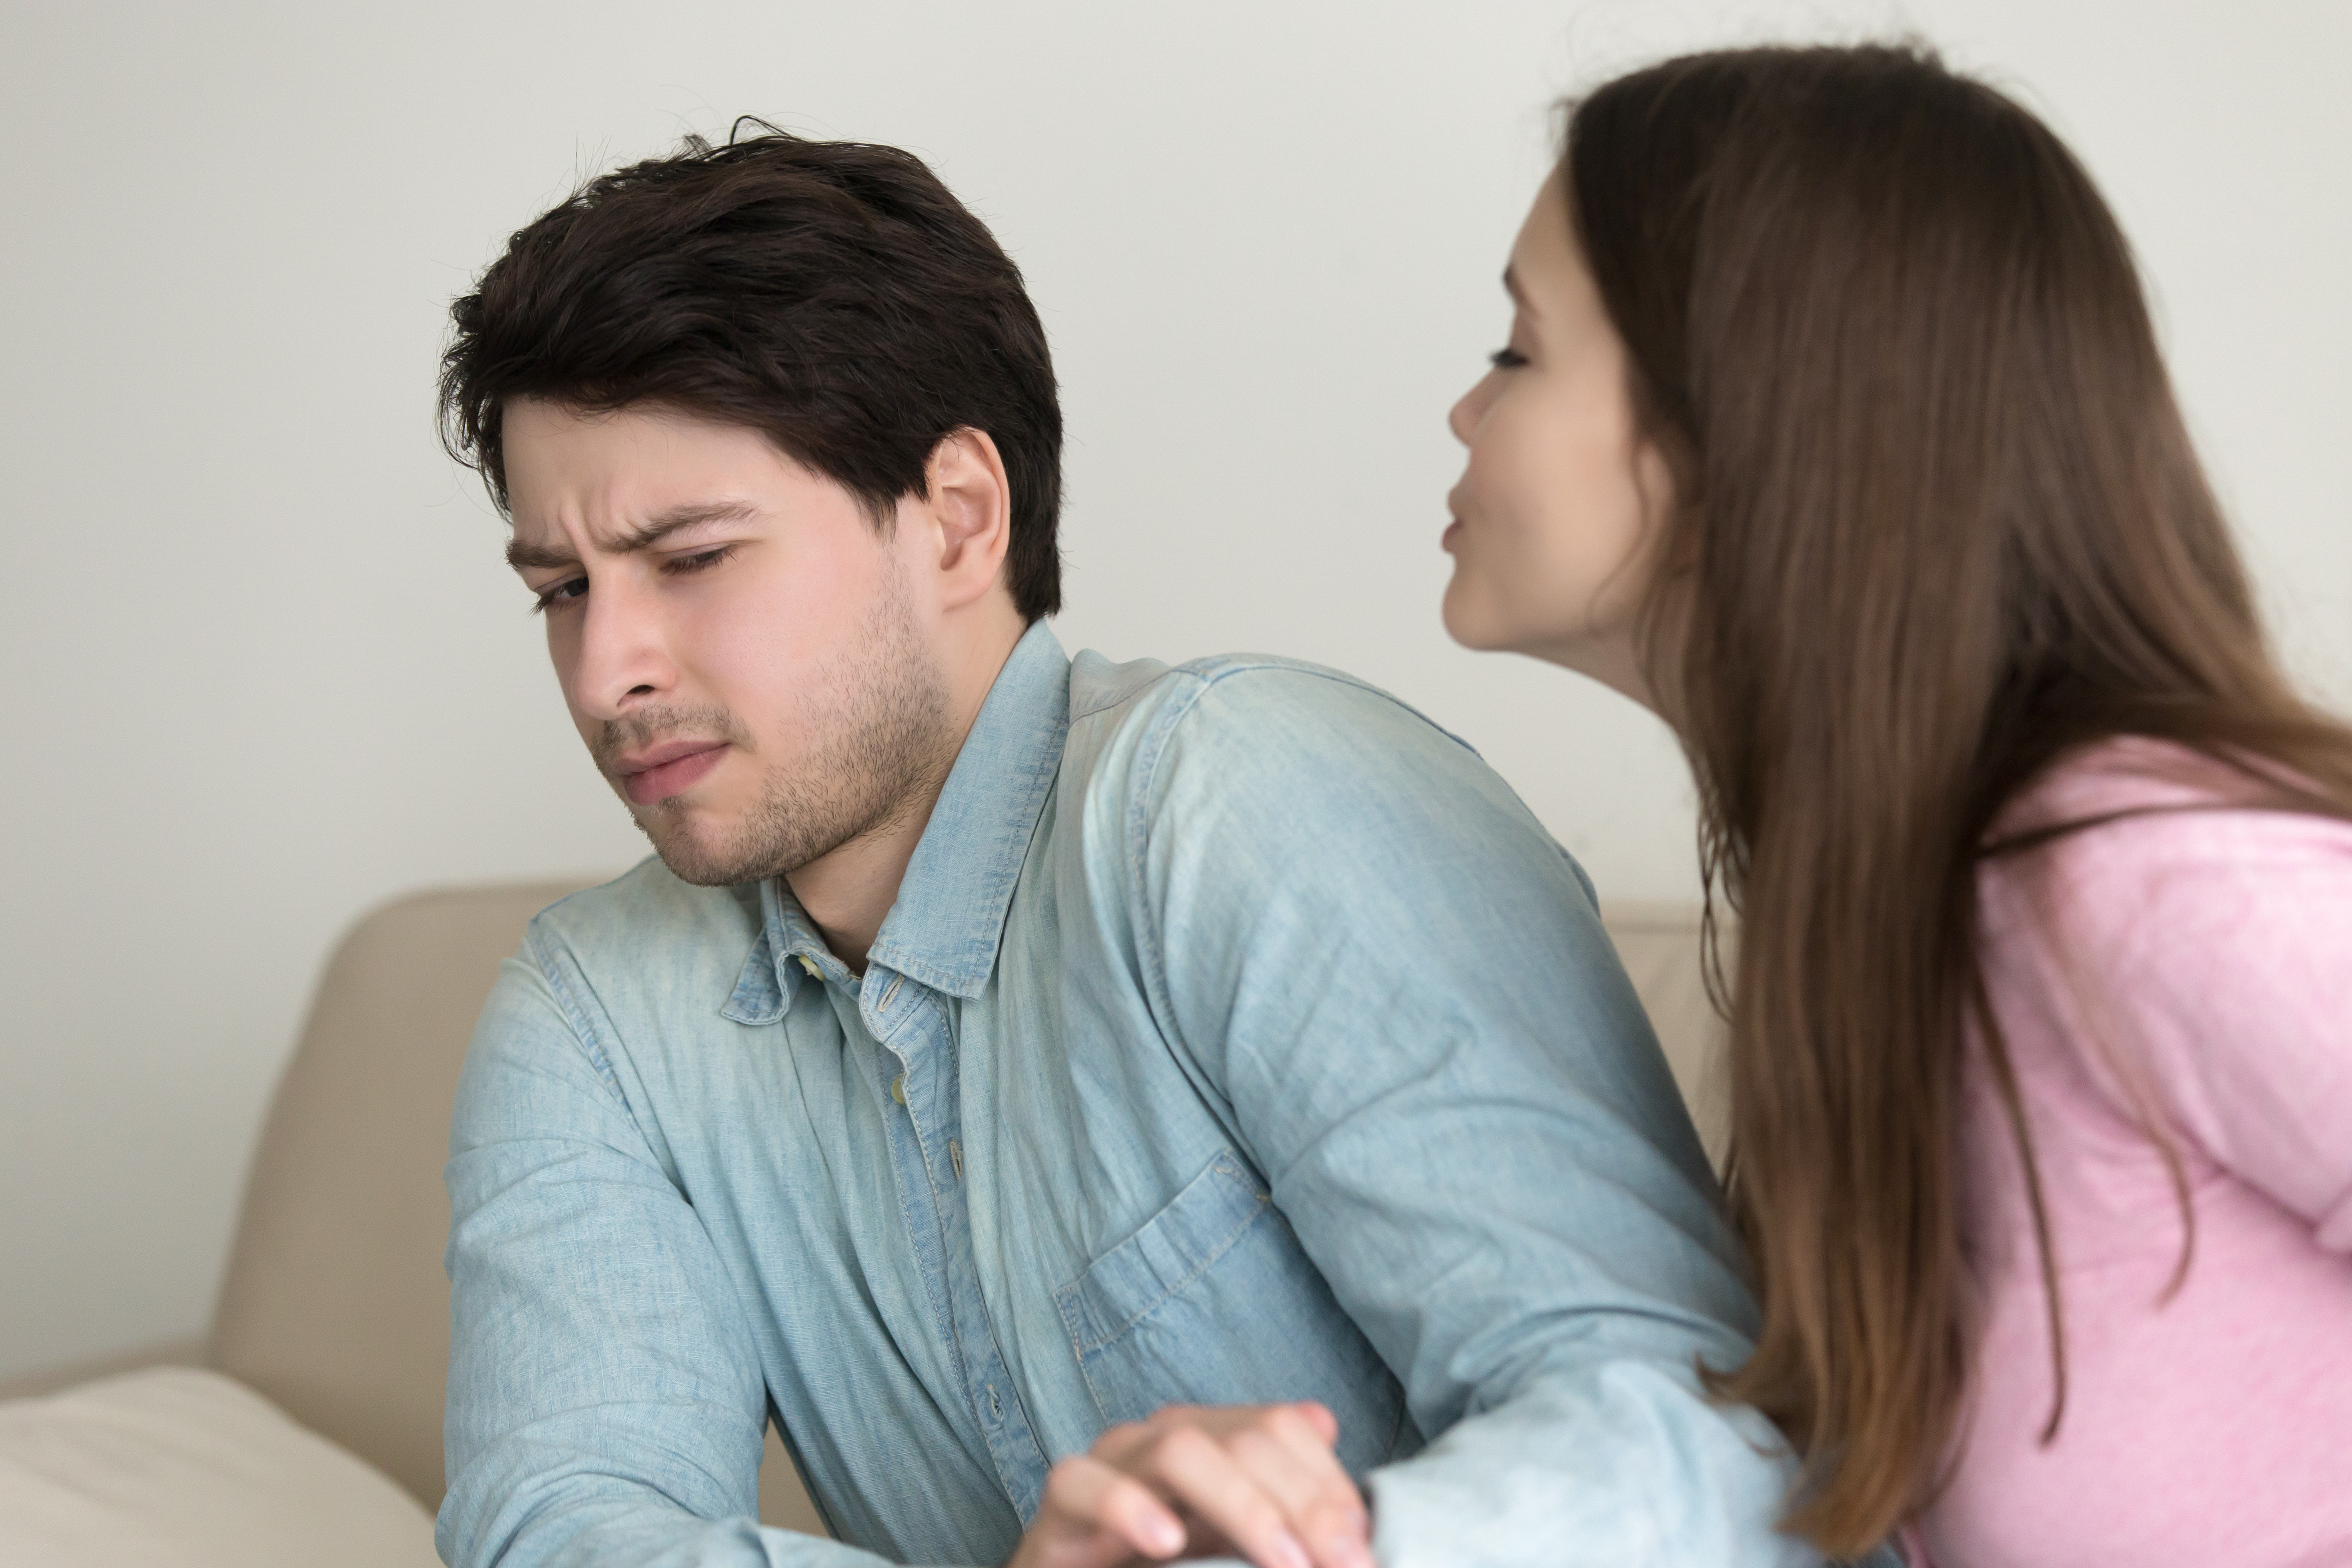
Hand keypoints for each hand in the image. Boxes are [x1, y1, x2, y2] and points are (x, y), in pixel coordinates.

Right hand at [1007, 1402, 1373, 1567]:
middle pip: (1246, 1439)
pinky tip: (1165, 1542)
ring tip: (1283, 1564)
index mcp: (1209, 1436)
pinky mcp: (1059, 1499)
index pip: (1283, 1428)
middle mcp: (1161, 1435)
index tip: (1362, 1552)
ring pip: (1179, 1449)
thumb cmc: (1153, 1563)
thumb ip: (1279, 1501)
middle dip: (1304, 1505)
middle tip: (1342, 1567)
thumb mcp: (1229, 1538)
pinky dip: (1127, 1507)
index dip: (1330, 1486)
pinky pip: (1083, 1483)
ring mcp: (1109, 1461)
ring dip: (1244, 1507)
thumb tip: (1329, 1427)